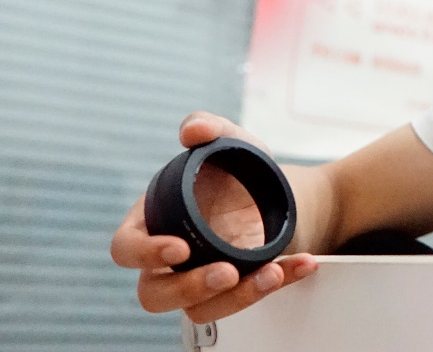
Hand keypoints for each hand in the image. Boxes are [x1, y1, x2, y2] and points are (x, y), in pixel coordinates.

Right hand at [109, 112, 318, 322]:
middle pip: (154, 293)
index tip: (180, 249)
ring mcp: (200, 278)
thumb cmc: (238, 170)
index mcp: (155, 220)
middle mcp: (171, 257)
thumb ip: (211, 127)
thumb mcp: (233, 141)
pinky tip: (301, 264)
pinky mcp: (234, 290)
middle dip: (189, 288)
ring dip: (236, 297)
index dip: (145, 253)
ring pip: (198, 310)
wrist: (279, 192)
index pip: (126, 247)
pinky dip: (277, 284)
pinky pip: (245, 301)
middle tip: (227, 272)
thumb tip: (192, 130)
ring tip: (272, 274)